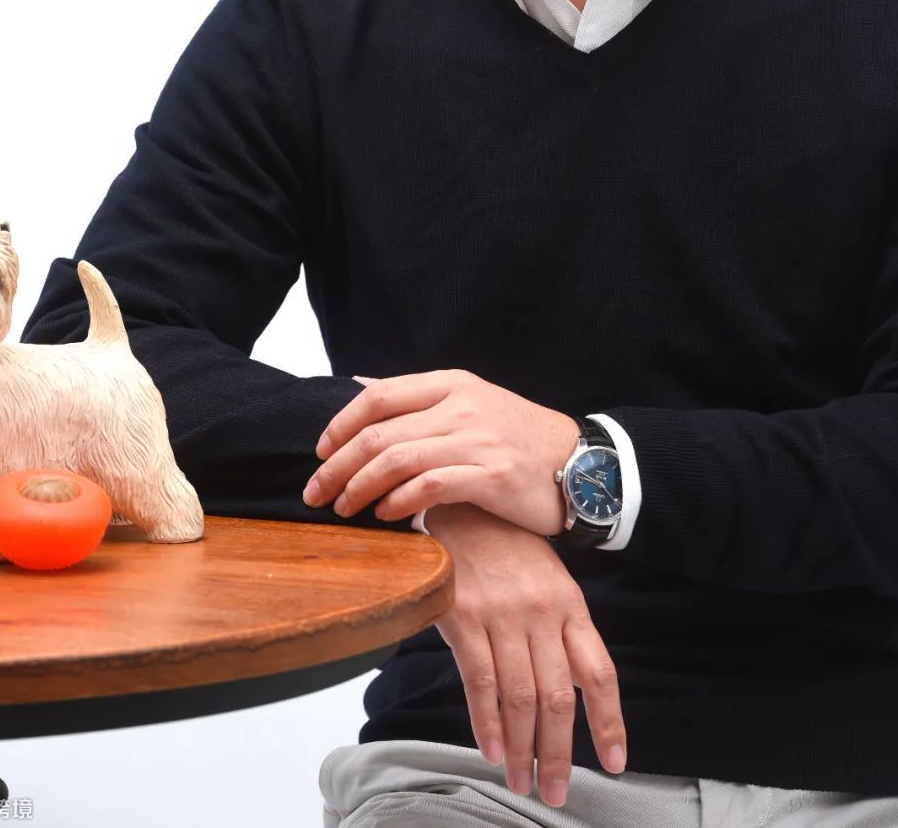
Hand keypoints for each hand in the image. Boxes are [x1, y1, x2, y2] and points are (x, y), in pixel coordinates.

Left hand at [302, 369, 578, 537]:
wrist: (581, 463)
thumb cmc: (518, 437)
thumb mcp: (469, 402)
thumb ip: (416, 397)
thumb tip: (360, 386)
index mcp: (452, 383)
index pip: (378, 396)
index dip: (340, 424)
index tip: (319, 453)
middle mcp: (460, 405)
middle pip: (378, 433)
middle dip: (337, 465)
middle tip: (316, 492)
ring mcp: (477, 439)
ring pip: (396, 460)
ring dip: (359, 488)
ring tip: (344, 509)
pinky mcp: (491, 475)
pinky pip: (430, 486)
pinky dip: (398, 501)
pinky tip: (385, 515)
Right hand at [422, 503, 626, 806]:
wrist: (460, 501)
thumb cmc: (504, 543)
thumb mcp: (547, 575)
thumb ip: (559, 627)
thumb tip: (571, 686)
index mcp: (570, 604)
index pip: (599, 673)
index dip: (609, 722)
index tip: (614, 763)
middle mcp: (542, 612)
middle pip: (558, 698)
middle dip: (558, 754)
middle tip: (555, 792)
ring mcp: (503, 615)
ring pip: (521, 698)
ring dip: (522, 749)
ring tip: (522, 781)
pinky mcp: (465, 617)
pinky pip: (480, 681)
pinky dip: (486, 721)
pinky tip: (491, 748)